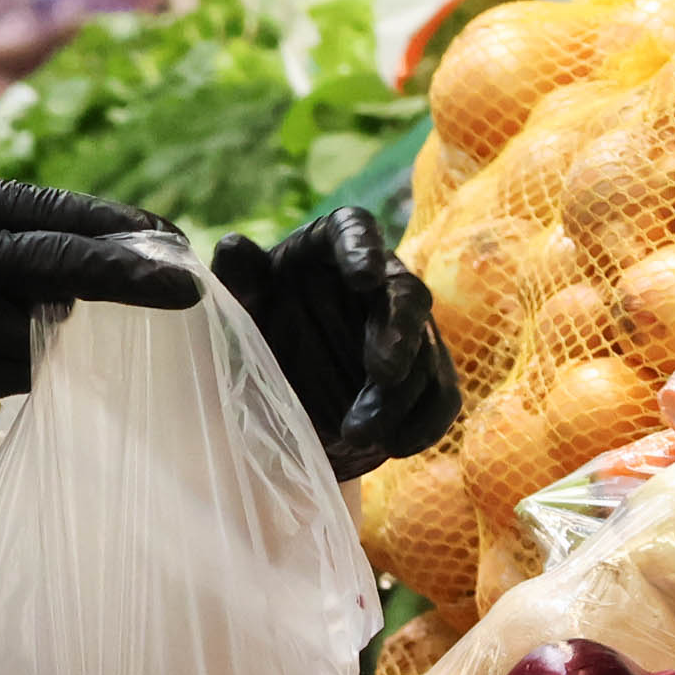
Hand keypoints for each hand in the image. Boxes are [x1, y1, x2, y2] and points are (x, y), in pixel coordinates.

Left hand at [211, 209, 461, 479]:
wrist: (278, 380)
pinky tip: (398, 445)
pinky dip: (425, 421)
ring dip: (398, 395)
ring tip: (360, 432)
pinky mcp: (423, 371)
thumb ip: (239, 279)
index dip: (363, 249)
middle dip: (398, 334)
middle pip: (404, 295)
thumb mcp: (241, 306)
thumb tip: (235, 245)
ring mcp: (408, 326)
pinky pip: (440, 394)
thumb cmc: (256, 324)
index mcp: (332, 245)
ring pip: (423, 352)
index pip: (354, 228)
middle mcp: (380, 278)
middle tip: (383, 371)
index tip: (364, 276)